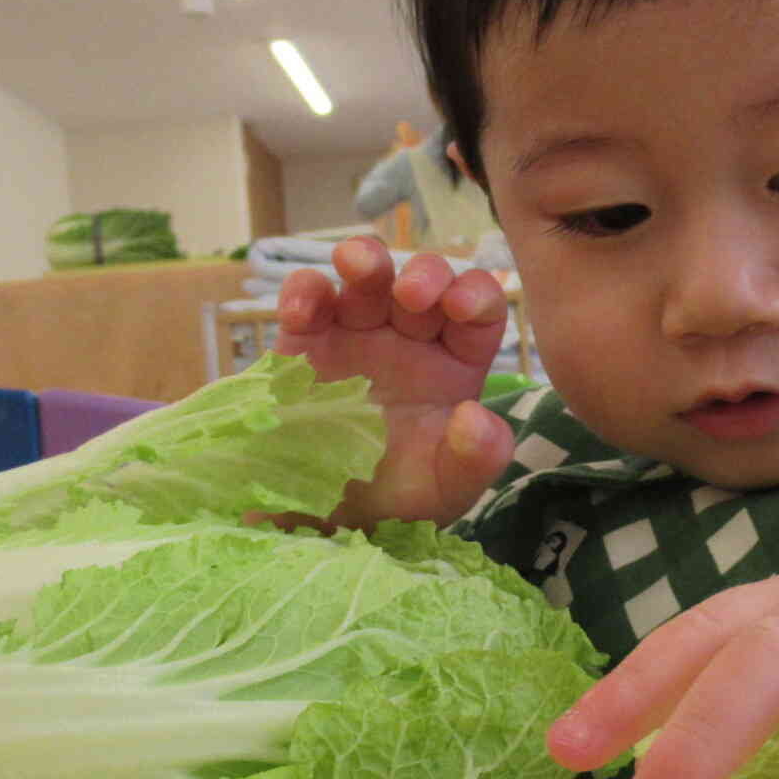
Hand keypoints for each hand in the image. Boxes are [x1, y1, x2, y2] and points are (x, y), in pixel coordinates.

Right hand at [273, 235, 513, 528]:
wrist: (322, 518)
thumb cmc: (396, 498)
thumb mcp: (444, 491)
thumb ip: (475, 460)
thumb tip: (475, 418)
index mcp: (453, 365)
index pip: (478, 312)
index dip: (476, 296)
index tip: (463, 306)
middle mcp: (409, 339)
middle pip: (424, 281)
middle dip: (423, 274)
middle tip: (412, 295)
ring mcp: (355, 333)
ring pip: (366, 276)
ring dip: (365, 260)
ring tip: (356, 265)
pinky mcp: (305, 342)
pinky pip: (307, 300)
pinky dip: (303, 292)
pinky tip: (300, 313)